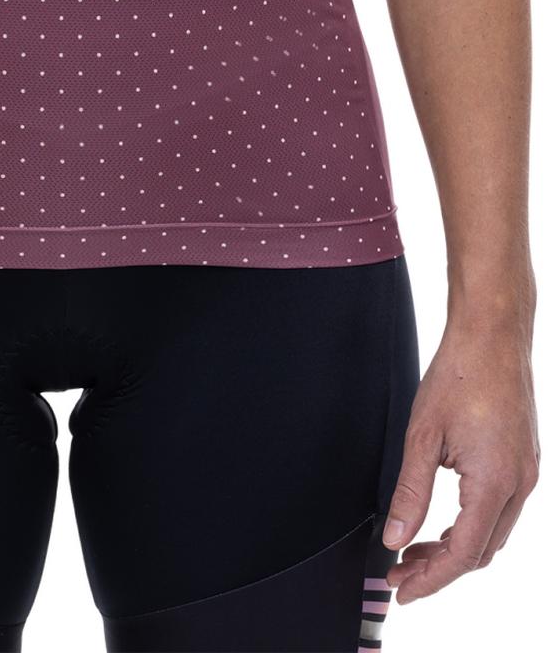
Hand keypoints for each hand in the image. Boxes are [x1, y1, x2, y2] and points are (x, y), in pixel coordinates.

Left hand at [382, 314, 539, 603]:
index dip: (432, 578)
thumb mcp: (422, 436)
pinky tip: (443, 520)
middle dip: (440, 567)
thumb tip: (395, 539)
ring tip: (415, 547)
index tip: (403, 589)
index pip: (464, 554)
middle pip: (481, 551)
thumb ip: (410, 493)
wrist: (492, 332)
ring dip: (456, 547)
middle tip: (401, 569)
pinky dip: (472, 524)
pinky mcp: (523, 459)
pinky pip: (501, 510)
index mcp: (495, 482)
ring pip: (493, 533)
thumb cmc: (459, 373)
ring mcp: (526, 472)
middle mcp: (519, 484)